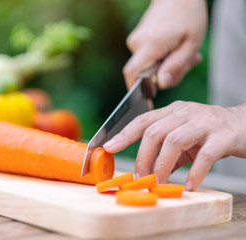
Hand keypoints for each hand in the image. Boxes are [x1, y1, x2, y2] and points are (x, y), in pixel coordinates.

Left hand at [103, 101, 245, 190]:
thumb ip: (166, 151)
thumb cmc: (211, 133)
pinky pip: (204, 155)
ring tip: (160, 182)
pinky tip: (189, 185)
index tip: (108, 147)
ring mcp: (205, 122)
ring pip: (174, 141)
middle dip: (143, 157)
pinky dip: (194, 173)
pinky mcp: (224, 136)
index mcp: (173, 111)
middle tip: (141, 177)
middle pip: (154, 131)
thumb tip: (145, 170)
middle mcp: (186, 112)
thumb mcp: (185, 137)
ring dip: (163, 165)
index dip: (124, 133)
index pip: (143, 120)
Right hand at [124, 0, 207, 89]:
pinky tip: (174, 48)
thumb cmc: (188, 17)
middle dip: (164, 76)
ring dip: (165, 66)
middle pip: (144, 73)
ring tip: (183, 52)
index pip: (133, 74)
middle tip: (187, 64)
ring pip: (147, 66)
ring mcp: (135, 41)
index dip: (138, 91)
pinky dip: (161, 58)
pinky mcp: (137, 40)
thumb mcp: (191, 44)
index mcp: (150, 45)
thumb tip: (161, 85)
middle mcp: (137, 43)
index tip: (148, 101)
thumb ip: (175, 67)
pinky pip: (147, 58)